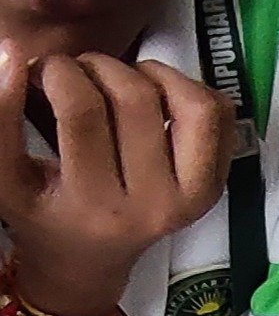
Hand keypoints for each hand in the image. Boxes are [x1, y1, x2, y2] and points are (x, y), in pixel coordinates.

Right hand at [0, 41, 234, 315]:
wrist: (88, 262)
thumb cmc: (42, 213)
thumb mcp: (7, 176)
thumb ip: (1, 116)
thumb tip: (14, 52)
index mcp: (96, 206)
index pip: (82, 109)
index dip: (56, 71)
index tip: (40, 74)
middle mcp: (154, 207)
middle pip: (134, 97)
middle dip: (96, 66)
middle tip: (76, 77)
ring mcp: (194, 198)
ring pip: (190, 103)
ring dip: (150, 73)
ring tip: (117, 84)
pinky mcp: (215, 185)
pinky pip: (220, 115)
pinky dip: (189, 89)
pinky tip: (155, 98)